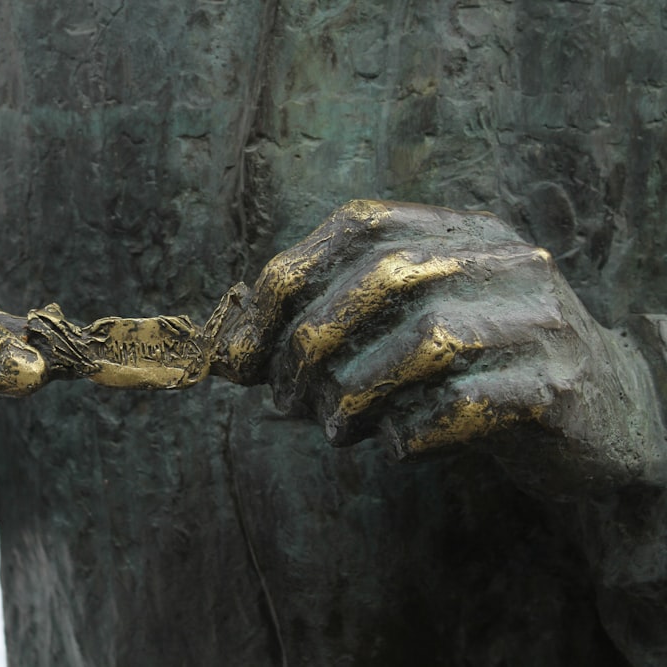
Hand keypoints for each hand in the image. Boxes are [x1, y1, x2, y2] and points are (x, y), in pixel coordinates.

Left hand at [207, 200, 665, 493]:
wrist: (605, 415)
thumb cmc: (478, 371)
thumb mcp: (406, 331)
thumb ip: (333, 326)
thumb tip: (232, 354)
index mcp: (459, 231)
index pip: (359, 225)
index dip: (285, 282)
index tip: (238, 350)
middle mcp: (502, 259)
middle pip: (384, 275)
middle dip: (309, 344)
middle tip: (281, 401)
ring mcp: (538, 318)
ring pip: (427, 338)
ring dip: (357, 393)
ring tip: (337, 430)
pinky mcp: (557, 385)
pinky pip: (466, 403)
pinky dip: (412, 430)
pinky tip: (397, 445)